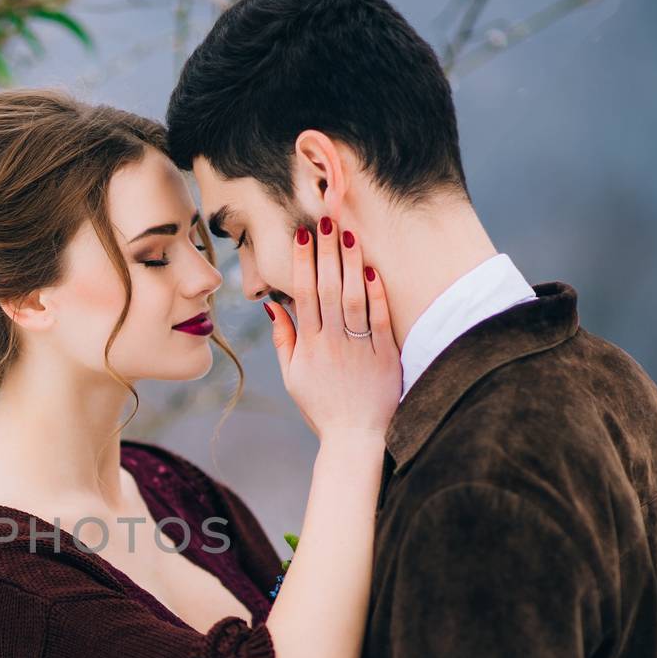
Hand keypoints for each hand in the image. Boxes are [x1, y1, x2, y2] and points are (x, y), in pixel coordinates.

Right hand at [267, 217, 400, 440]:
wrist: (355, 438)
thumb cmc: (322, 407)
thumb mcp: (293, 377)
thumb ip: (284, 340)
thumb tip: (272, 307)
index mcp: (308, 346)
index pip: (303, 295)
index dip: (302, 263)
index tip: (303, 235)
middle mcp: (331, 342)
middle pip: (327, 289)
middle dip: (326, 252)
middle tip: (326, 220)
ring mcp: (358, 348)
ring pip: (353, 298)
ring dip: (350, 264)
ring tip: (349, 233)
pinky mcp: (383, 355)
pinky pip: (379, 319)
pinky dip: (377, 294)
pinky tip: (373, 270)